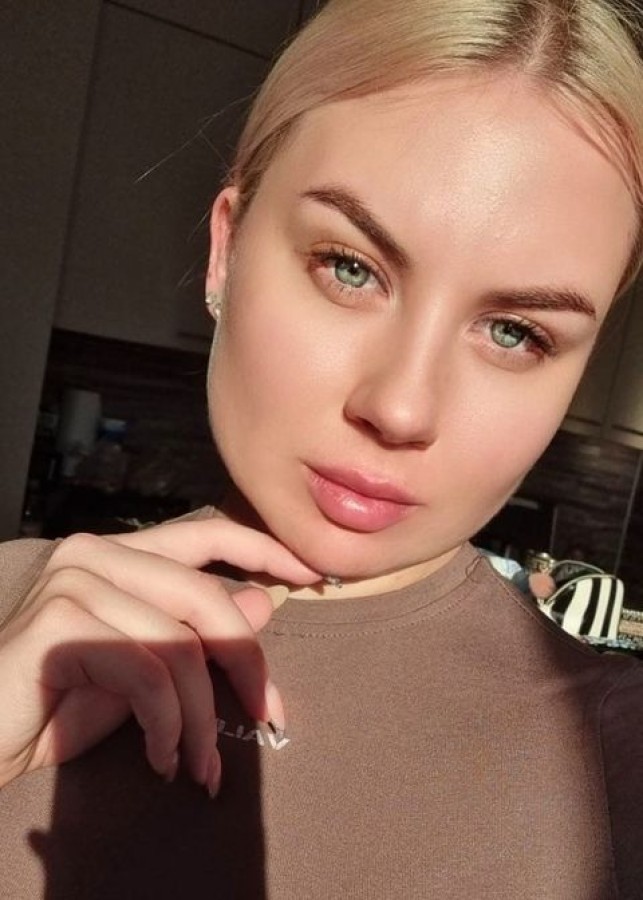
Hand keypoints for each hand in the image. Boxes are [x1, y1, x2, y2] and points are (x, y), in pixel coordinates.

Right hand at [0, 518, 317, 794]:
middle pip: (205, 596)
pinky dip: (167, 725)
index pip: (204, 533)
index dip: (262, 548)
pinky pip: (147, 672)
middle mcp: (95, 553)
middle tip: (269, 719)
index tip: (311, 573)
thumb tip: (263, 602)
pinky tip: (162, 759)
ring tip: (201, 767)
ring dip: (202, 717)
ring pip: (180, 643)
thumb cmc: (56, 706)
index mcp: (118, 554)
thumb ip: (195, 633)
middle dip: (247, 663)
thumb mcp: (143, 672)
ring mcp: (75, 580)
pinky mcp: (59, 622)